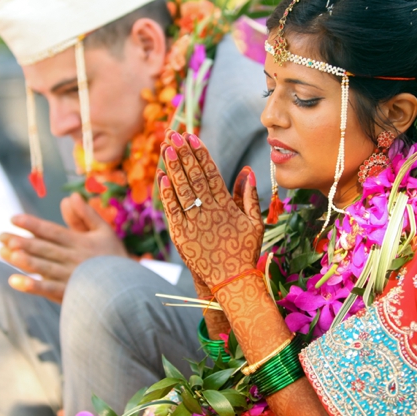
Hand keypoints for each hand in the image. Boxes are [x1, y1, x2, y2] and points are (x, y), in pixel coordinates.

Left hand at [0, 193, 127, 302]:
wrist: (129, 287)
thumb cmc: (115, 258)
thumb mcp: (104, 231)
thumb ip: (85, 214)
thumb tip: (70, 196)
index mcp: (79, 242)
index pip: (51, 231)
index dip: (32, 224)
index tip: (13, 218)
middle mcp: (72, 257)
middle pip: (43, 248)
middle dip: (20, 241)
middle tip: (0, 236)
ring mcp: (70, 276)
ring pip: (43, 266)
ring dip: (23, 259)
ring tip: (4, 252)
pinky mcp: (70, 294)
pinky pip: (48, 289)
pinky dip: (31, 285)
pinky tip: (14, 281)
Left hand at [157, 131, 263, 287]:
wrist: (232, 282)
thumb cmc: (244, 252)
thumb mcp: (255, 223)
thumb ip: (249, 196)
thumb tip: (248, 170)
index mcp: (226, 205)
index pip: (211, 173)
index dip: (201, 154)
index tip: (193, 137)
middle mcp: (210, 211)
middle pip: (194, 176)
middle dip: (184, 153)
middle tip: (174, 134)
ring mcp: (194, 223)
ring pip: (182, 190)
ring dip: (174, 168)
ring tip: (166, 148)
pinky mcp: (182, 236)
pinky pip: (173, 211)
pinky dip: (167, 194)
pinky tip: (162, 177)